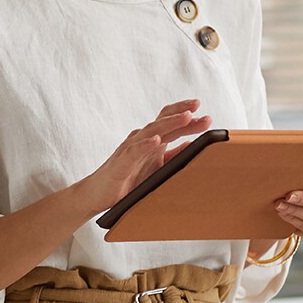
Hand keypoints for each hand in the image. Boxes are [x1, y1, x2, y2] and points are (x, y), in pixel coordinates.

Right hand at [75, 99, 212, 216]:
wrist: (97, 195)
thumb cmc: (126, 181)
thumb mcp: (156, 168)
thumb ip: (173, 156)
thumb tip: (194, 145)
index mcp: (150, 142)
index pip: (168, 122)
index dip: (186, 116)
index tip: (206, 115)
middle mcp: (140, 141)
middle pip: (161, 121)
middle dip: (181, 113)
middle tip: (198, 107)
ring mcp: (129, 150)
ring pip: (150, 132)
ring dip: (169, 123)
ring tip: (186, 117)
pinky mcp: (120, 164)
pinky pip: (133, 152)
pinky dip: (145, 145)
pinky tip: (157, 141)